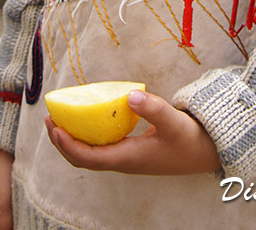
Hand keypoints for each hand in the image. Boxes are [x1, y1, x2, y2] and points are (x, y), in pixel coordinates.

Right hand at [0, 145, 13, 229]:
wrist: (0, 144)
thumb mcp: (1, 200)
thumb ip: (3, 223)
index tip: (5, 229)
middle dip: (2, 229)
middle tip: (18, 223)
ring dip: (8, 223)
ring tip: (20, 219)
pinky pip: (2, 215)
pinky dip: (11, 217)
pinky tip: (21, 214)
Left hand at [45, 89, 220, 174]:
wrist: (206, 152)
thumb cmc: (189, 139)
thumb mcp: (173, 121)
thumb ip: (153, 108)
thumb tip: (130, 94)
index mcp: (128, 158)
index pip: (88, 157)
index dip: (68, 144)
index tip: (55, 127)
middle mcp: (123, 161)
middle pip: (82, 158)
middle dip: (62, 141)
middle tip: (49, 118)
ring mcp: (126, 157)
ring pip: (90, 153)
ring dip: (72, 138)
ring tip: (61, 117)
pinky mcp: (131, 151)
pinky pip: (101, 146)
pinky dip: (88, 135)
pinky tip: (88, 116)